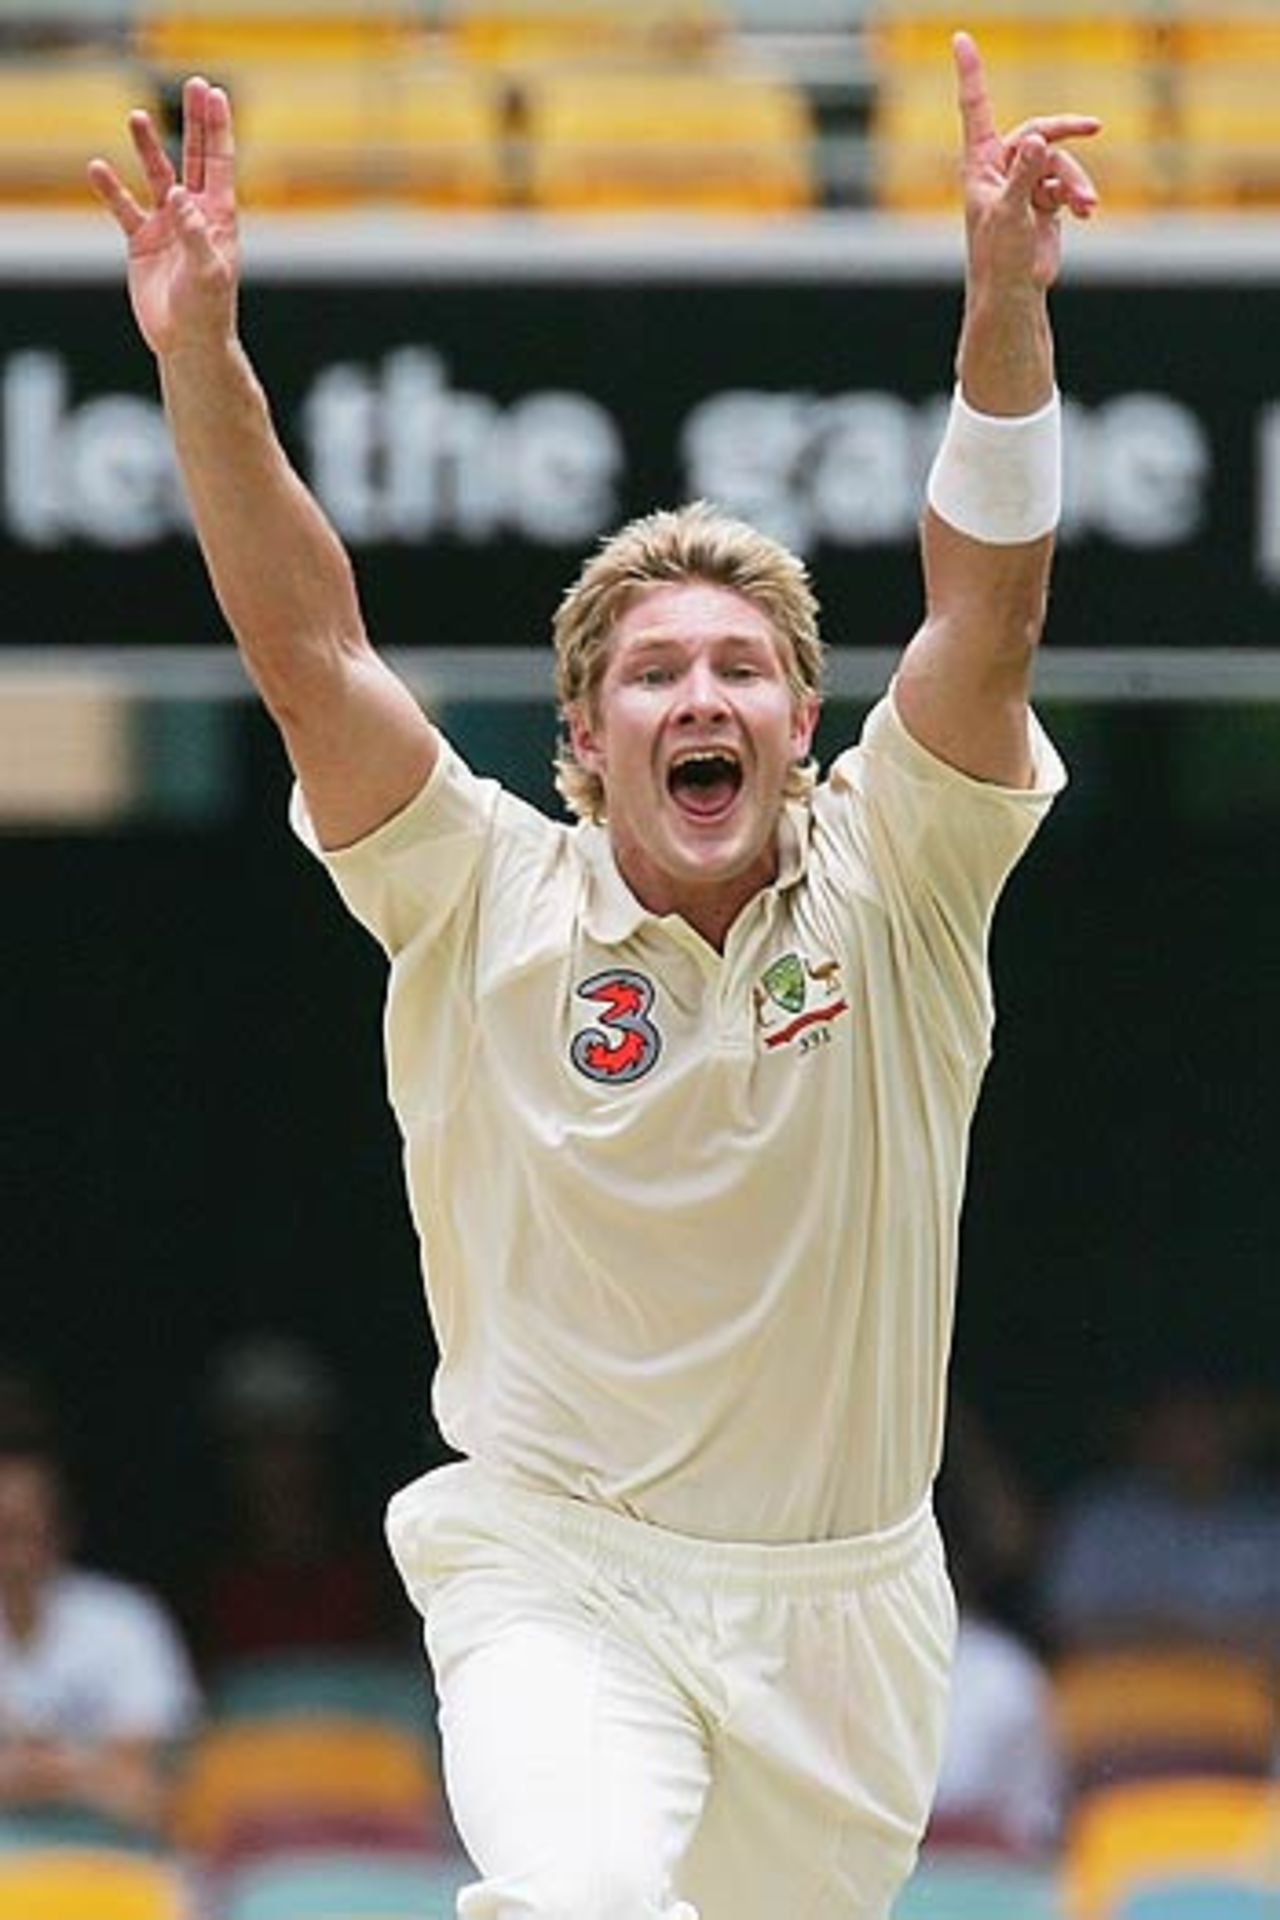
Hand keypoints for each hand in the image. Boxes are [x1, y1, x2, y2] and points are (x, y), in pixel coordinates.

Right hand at [87, 75, 237, 357]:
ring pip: (157, 174)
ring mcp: (168, 225)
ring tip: (136, 116)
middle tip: (193, 85)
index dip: (217, 128)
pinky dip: (111, 189)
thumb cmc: (208, 311)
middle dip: (194, 122)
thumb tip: (178, 195)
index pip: (219, 163)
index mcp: (218, 217)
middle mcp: (194, 214)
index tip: (214, 94)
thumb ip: (194, 234)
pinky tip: (97, 168)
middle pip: (194, 157)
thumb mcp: (207, 273)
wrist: (187, 343)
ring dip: (148, 146)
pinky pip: (124, 207)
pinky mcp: (143, 241)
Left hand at [954, 29, 1099, 294]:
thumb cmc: (999, 257)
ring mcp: (1023, 184)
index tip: (961, 38)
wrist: (1013, 292)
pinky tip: (1086, 212)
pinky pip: (1067, 184)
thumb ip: (1025, 175)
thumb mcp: (1012, 213)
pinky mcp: (1043, 202)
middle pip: (1039, 132)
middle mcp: (1001, 169)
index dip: (970, 73)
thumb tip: (1039, 140)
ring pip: (1059, 163)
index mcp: (980, 165)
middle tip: (1093, 126)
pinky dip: (1078, 196)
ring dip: (1075, 182)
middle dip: (1066, 131)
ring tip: (1086, 206)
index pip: (975, 108)